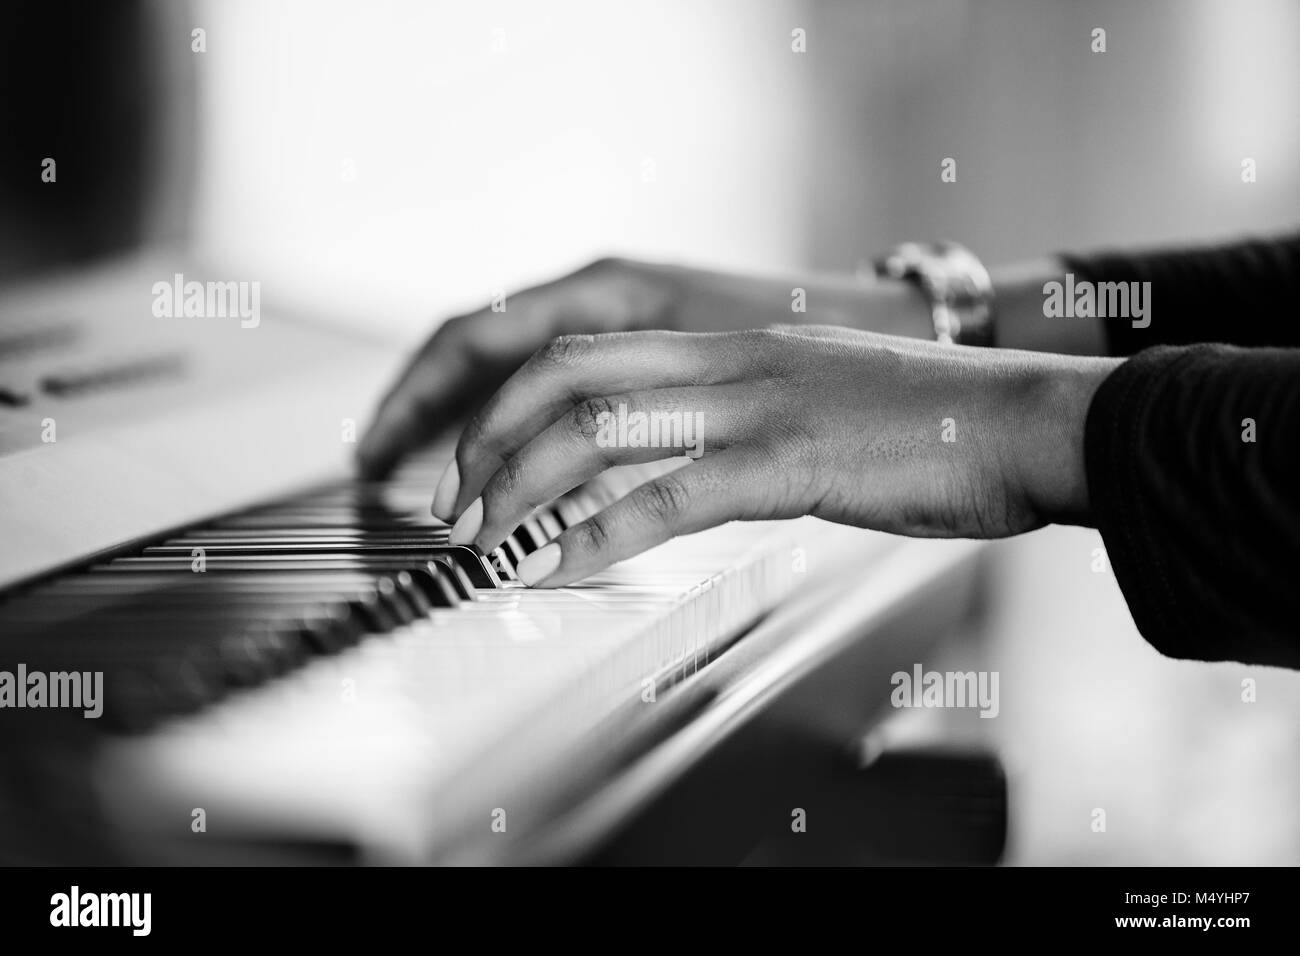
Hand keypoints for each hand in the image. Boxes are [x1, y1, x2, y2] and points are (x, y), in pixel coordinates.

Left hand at [434, 325, 1121, 586]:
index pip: (588, 354)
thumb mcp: (821, 398)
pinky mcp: (791, 460)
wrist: (1025, 418)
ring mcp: (758, 404)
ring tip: (488, 541)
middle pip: (567, 377)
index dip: (514, 403)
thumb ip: (750, 418)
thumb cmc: (935, 422)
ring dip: (523, 489)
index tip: (478, 459)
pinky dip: (603, 535)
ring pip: (600, 429)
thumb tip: (692, 464)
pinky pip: (671, 494)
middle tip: (454, 504)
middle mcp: (732, 360)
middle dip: (489, 441)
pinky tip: (566, 566)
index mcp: (734, 345)